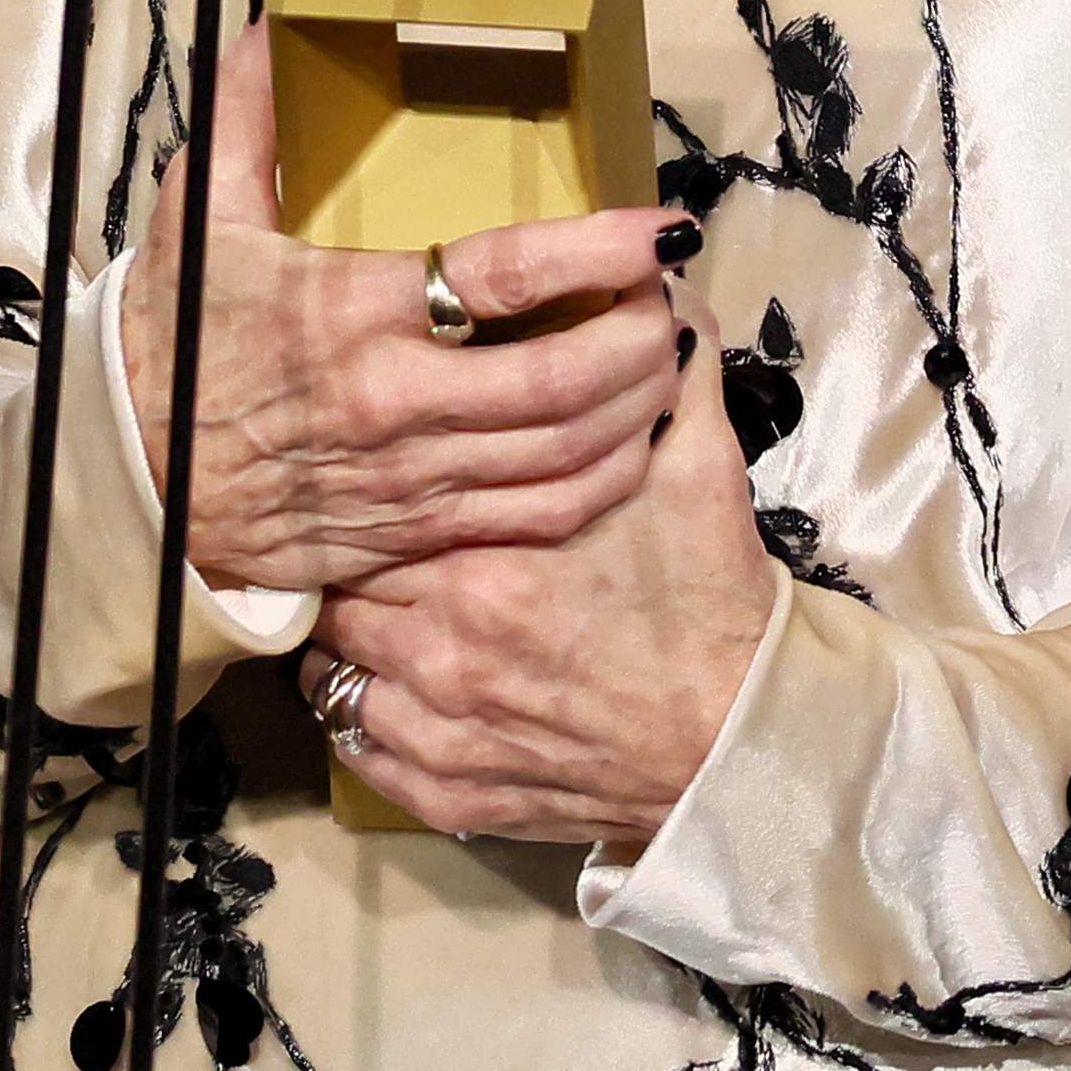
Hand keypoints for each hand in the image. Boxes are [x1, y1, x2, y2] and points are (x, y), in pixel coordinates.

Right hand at [115, 16, 692, 591]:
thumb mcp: (201, 215)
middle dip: (641, 337)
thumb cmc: (176, 339)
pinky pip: (536, 518)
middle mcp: (394, 403)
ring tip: (671, 352)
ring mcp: (411, 479)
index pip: (502, 277)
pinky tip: (635, 438)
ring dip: (638, 405)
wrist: (134, 478)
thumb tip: (271, 1)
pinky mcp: (415, 534)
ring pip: (562, 455)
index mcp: (351, 311)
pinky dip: (604, 480)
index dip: (597, 251)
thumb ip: (247, 108)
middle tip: (674, 293)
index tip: (662, 226)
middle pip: (559, 381)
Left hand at [304, 270, 781, 851]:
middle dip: (358, 563)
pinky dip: (364, 717)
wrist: (739, 738)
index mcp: (485, 558)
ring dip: (348, 642)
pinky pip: (358, 748)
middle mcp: (442, 647)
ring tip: (380, 616)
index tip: (393, 483)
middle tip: (384, 547)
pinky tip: (390, 687)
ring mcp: (439, 729)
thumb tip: (660, 276)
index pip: (379, 508)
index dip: (380, 494)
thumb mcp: (699, 468)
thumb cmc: (709, 602)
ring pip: (331, 670)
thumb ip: (669, 367)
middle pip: (343, 586)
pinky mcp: (447, 794)